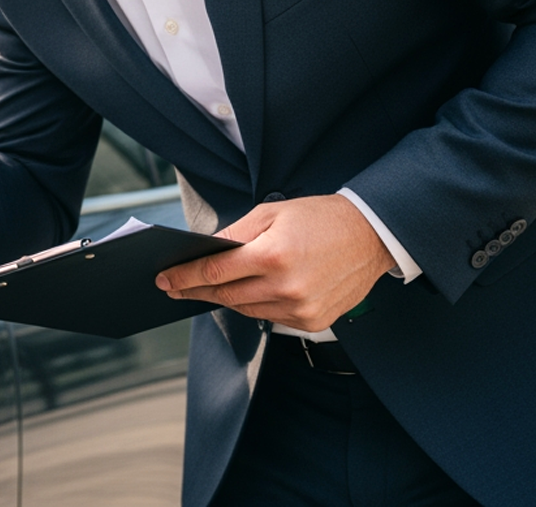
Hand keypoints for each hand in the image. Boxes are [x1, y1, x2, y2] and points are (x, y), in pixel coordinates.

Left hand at [154, 195, 396, 332]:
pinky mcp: (313, 321)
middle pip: (226, 295)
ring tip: (201, 290)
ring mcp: (301, 308)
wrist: (371, 236)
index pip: (215, 272)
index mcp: (273, 255)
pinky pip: (270, 318)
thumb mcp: (271, 213)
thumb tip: (204, 251)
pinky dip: (253, 306)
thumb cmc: (319, 218)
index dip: (184, 277)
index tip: (164, 279)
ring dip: (222, 300)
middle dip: (195, 291)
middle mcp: (286, 287)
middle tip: (173, 287)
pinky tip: (241, 295)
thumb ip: (234, 233)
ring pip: (246, 309)